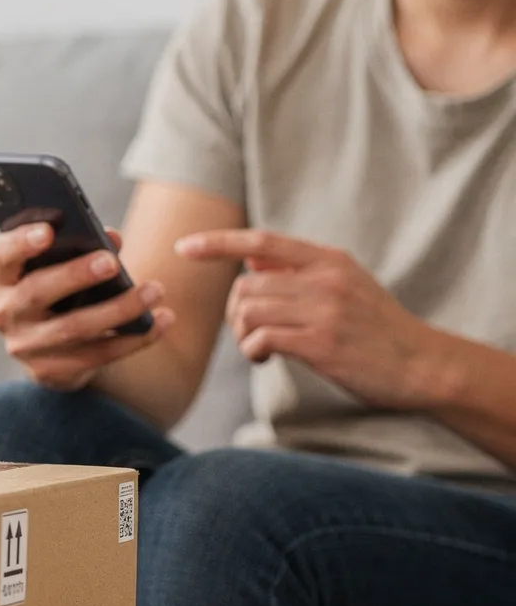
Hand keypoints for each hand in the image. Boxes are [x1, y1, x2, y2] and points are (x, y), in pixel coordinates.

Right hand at [0, 223, 174, 390]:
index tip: (49, 231)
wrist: (51, 349)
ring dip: (118, 309)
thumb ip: (82, 246)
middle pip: (35, 292)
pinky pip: (96, 355)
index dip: (21, 242)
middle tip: (111, 262)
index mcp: (2, 277)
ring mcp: (24, 346)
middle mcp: (4, 312)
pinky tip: (162, 321)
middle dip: (74, 275)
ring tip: (154, 290)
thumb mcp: (60, 266)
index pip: (1, 256)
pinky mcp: (49, 371)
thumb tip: (112, 237)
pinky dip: (134, 339)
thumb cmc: (58, 292)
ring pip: (72, 328)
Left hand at [176, 229, 443, 409]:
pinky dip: (253, 350)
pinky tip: (265, 359)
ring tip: (260, 348)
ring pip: (248, 311)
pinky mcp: (321, 343)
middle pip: (245, 286)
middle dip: (235, 313)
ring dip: (242, 335)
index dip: (218, 243)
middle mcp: (325, 279)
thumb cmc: (376, 329)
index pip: (262, 241)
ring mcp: (324, 310)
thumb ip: (300, 272)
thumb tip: (249, 260)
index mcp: (329, 260)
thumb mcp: (346, 285)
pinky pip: (260, 338)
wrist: (422, 364)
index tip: (183, 247)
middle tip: (250, 333)